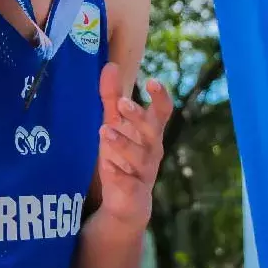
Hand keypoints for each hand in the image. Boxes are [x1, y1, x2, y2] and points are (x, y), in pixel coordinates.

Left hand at [96, 63, 173, 227]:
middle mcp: (152, 150)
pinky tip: (108, 167)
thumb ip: (112, 97)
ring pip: (139, 157)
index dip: (160, 97)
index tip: (153, 80)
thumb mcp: (116, 124)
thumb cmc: (123, 156)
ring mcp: (144, 172)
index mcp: (151, 132)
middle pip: (152, 131)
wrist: (127, 202)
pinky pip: (128, 182)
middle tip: (122, 102)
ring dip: (123, 143)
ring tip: (105, 130)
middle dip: (138, 117)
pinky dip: (118, 175)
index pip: (163, 112)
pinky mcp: (133, 192)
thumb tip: (110, 65)